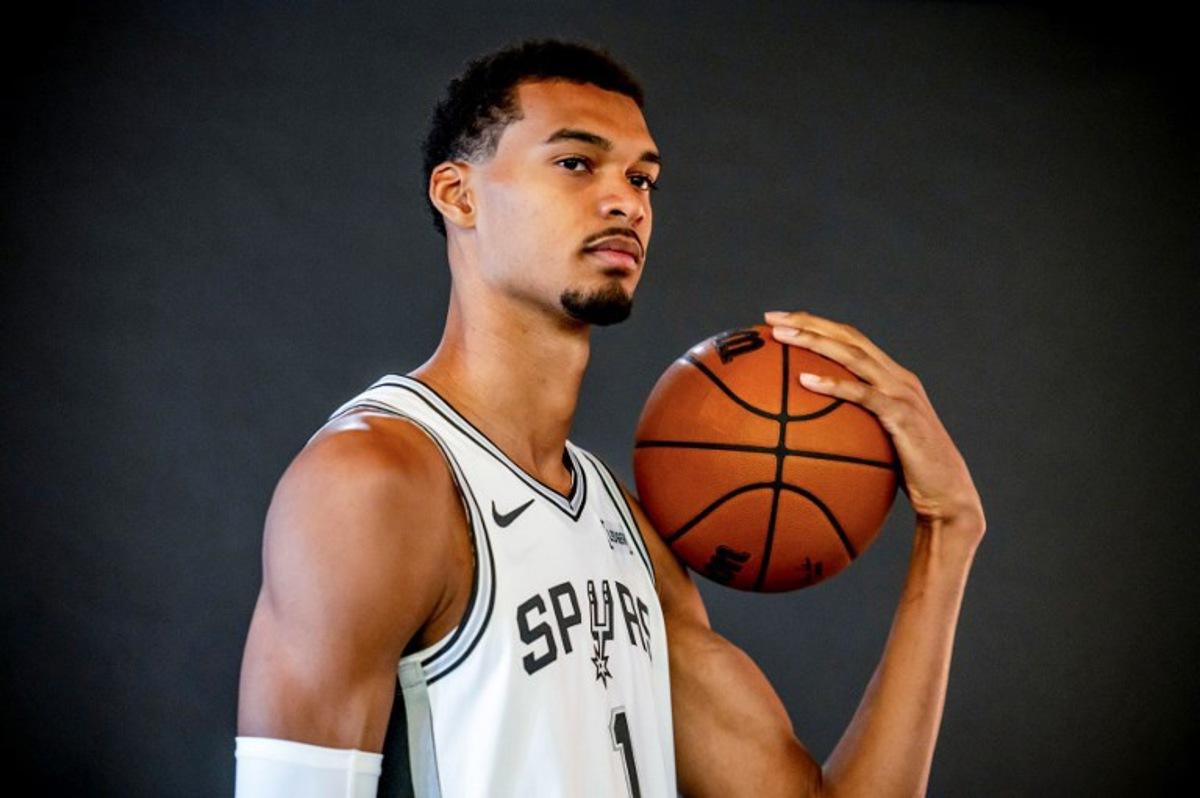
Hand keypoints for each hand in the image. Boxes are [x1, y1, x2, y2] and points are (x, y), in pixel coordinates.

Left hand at [763, 310, 984, 538]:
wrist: (947, 496)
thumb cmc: (905, 475)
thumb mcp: (872, 444)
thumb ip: (848, 428)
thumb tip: (801, 435)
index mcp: (890, 378)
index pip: (850, 339)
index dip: (817, 325)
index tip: (780, 320)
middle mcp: (897, 378)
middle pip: (849, 337)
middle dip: (809, 322)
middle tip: (771, 318)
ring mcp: (901, 394)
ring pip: (854, 355)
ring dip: (816, 341)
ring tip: (782, 336)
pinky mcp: (902, 415)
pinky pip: (863, 395)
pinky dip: (834, 384)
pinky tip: (805, 380)